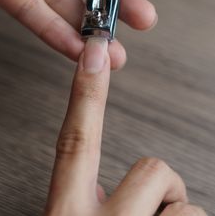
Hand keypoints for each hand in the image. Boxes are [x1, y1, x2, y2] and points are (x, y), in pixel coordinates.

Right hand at [44, 37, 205, 215]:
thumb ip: (82, 201)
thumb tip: (105, 189)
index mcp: (67, 214)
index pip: (77, 139)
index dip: (88, 89)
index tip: (94, 50)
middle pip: (151, 168)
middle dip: (162, 182)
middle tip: (154, 205)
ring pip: (183, 203)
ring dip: (173, 213)